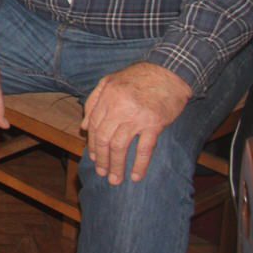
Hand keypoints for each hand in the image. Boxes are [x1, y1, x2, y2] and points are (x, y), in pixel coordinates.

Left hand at [81, 62, 191, 185]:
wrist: (169, 72)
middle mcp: (118, 108)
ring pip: (120, 147)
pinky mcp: (154, 124)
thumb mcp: (109, 81)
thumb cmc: (139, 77)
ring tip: (115, 179)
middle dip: (102, 159)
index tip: (93, 158)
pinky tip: (136, 176)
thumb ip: (93, 101)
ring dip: (116, 166)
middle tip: (102, 173)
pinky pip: (144, 149)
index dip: (92, 144)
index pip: (94, 126)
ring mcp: (136, 117)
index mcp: (106, 97)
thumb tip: (84, 127)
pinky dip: (139, 165)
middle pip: (104, 139)